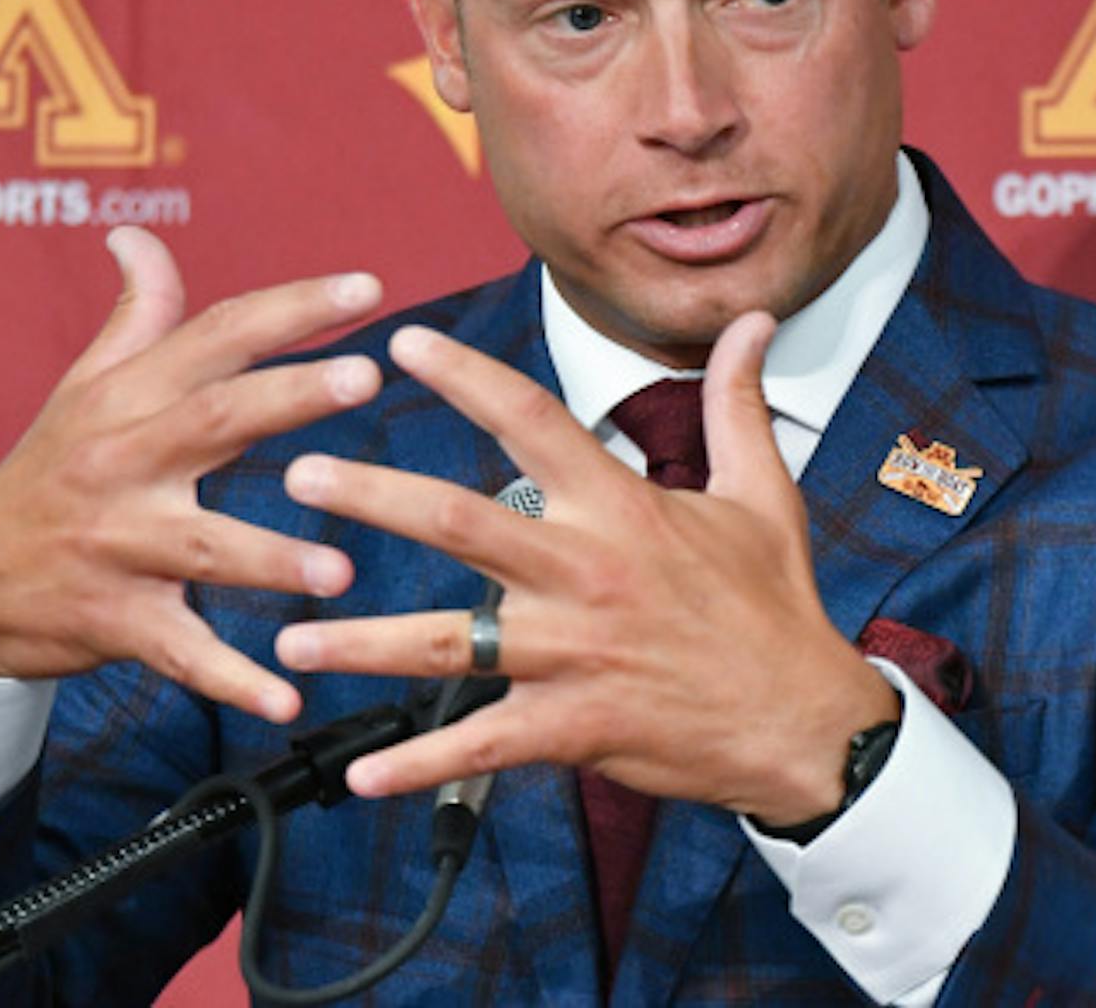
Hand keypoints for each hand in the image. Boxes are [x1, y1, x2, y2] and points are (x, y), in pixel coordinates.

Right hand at [0, 227, 383, 723]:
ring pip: (204, 547)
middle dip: (289, 397)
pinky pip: (180, 652)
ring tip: (342, 570)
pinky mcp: (113, 620)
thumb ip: (133, 319)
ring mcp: (115, 544)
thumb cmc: (46, 477)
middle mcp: (120, 461)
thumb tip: (137, 236)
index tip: (370, 287)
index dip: (290, 308)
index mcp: (125, 398)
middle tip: (365, 380)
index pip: (214, 336)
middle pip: (213, 419)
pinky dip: (232, 678)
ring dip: (273, 558)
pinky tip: (287, 697)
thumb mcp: (80, 393)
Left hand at [271, 311, 898, 822]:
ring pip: (448, 644)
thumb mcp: (763, 492)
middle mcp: (585, 572)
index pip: (530, 420)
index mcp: (622, 506)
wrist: (803, 722)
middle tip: (296, 476)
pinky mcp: (572, 727)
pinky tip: (359, 773)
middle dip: (371, 497)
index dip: (465, 376)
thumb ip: (736, 402)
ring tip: (292, 644)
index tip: (403, 343)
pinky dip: (416, 763)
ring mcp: (573, 654)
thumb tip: (752, 320)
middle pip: (459, 523)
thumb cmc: (775, 605)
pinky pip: (479, 746)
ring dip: (363, 643)